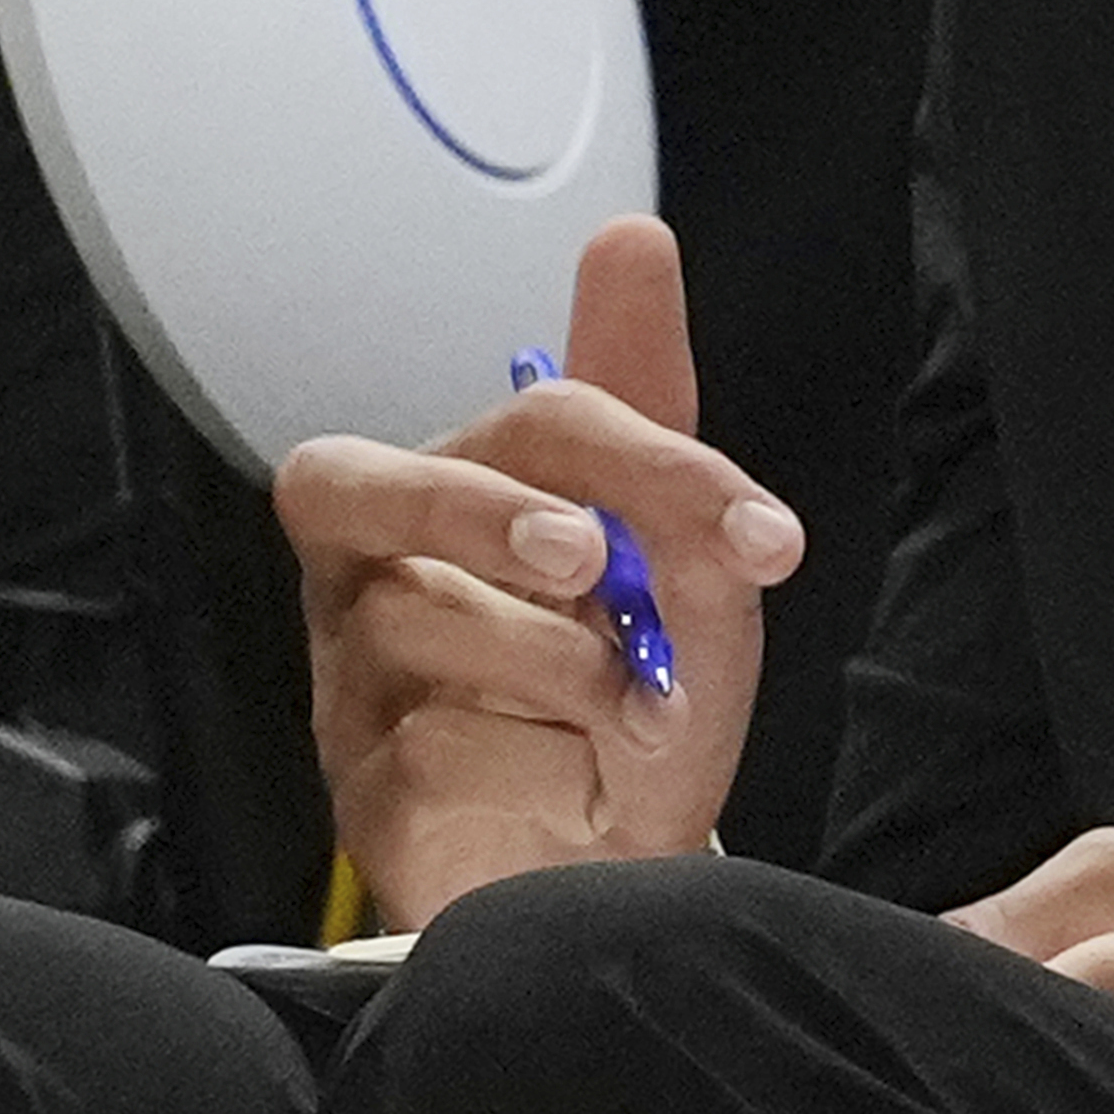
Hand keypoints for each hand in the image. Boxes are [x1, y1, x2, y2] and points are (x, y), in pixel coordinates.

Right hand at [277, 217, 802, 933]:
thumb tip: (628, 239)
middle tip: (592, 564)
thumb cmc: (635, 709)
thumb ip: (661, 429)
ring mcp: (351, 673)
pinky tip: (578, 771)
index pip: (533, 418)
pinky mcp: (355, 780)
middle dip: (486, 507)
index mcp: (463, 489)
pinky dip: (538, 754)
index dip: (652, 457)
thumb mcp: (684, 571)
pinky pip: (427, 738)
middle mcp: (380, 567)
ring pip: (412, 616)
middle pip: (356, 479)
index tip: (762, 533)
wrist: (619, 875)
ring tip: (634, 709)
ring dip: (561, 662)